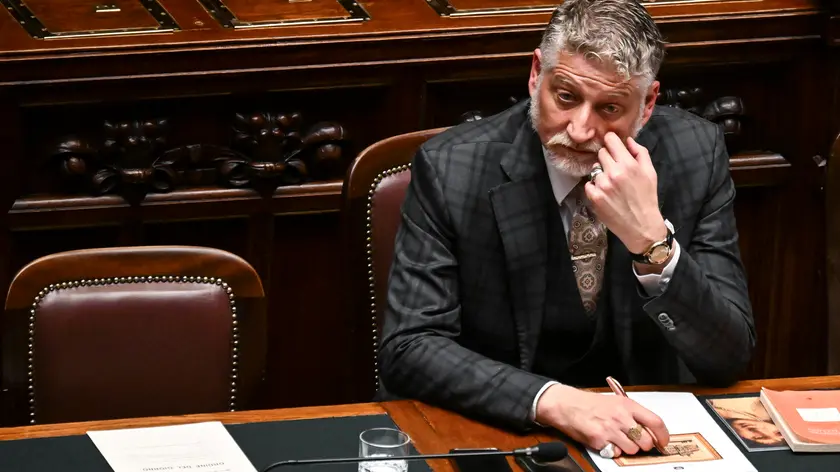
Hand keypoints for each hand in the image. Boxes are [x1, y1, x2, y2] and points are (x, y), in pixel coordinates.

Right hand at [535, 384, 669, 456]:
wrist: (567, 405)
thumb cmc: (589, 403)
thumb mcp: (615, 402)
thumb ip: (633, 414)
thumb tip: (649, 430)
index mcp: (627, 405)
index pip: (655, 422)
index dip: (663, 436)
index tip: (663, 442)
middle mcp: (621, 417)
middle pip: (646, 441)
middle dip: (644, 445)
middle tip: (637, 442)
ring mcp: (610, 430)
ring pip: (633, 450)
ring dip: (628, 448)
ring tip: (618, 440)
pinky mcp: (600, 441)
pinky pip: (616, 453)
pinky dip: (614, 451)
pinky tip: (607, 441)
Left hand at [585, 132, 666, 254]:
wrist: (642, 226)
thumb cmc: (647, 198)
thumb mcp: (650, 172)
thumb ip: (640, 152)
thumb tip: (628, 139)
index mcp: (628, 164)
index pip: (610, 140)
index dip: (611, 141)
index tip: (612, 146)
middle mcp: (613, 172)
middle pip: (601, 153)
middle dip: (608, 159)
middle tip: (615, 170)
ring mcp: (602, 185)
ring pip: (595, 169)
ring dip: (601, 174)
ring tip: (611, 185)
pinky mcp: (594, 197)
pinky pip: (588, 184)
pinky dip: (594, 187)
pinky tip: (605, 194)